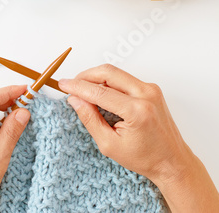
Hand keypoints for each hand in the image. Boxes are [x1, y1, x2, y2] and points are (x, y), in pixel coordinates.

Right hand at [59, 64, 218, 211]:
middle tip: (71, 85)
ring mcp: (151, 89)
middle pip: (108, 72)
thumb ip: (90, 119)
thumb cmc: (145, 158)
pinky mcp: (151, 89)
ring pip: (116, 73)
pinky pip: (124, 78)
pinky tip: (99, 93)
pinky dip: (108, 82)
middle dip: (86, 76)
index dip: (77, 86)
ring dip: (96, 78)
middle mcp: (146, 95)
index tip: (63, 84)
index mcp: (137, 111)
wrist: (172, 161)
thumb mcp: (110, 145)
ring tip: (83, 90)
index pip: (99, 91)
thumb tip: (75, 100)